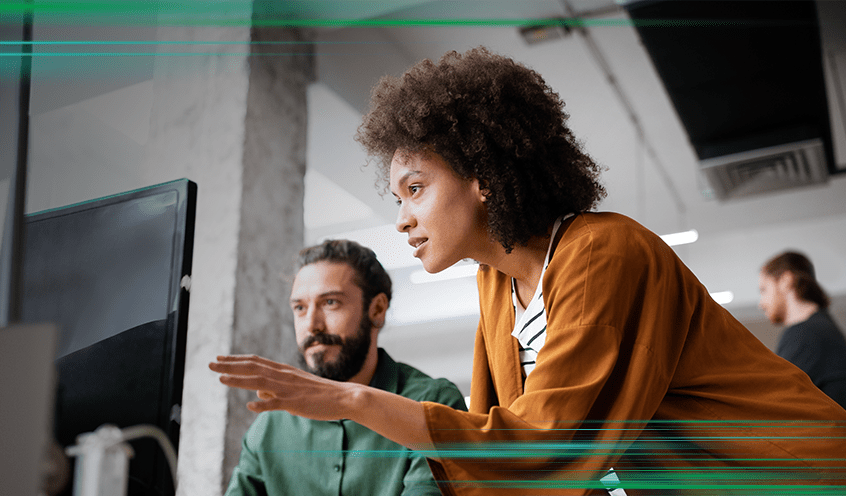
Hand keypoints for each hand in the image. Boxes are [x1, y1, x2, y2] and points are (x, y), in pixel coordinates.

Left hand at [208, 354, 353, 419]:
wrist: (343, 397)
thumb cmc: (319, 394)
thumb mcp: (294, 388)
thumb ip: (274, 389)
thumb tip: (256, 392)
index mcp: (283, 371)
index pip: (255, 361)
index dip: (236, 360)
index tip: (219, 358)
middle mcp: (283, 376)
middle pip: (253, 368)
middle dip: (230, 365)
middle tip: (210, 364)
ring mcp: (289, 389)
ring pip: (260, 382)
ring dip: (239, 380)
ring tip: (221, 378)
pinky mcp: (296, 403)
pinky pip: (277, 404)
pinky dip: (263, 404)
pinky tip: (250, 406)